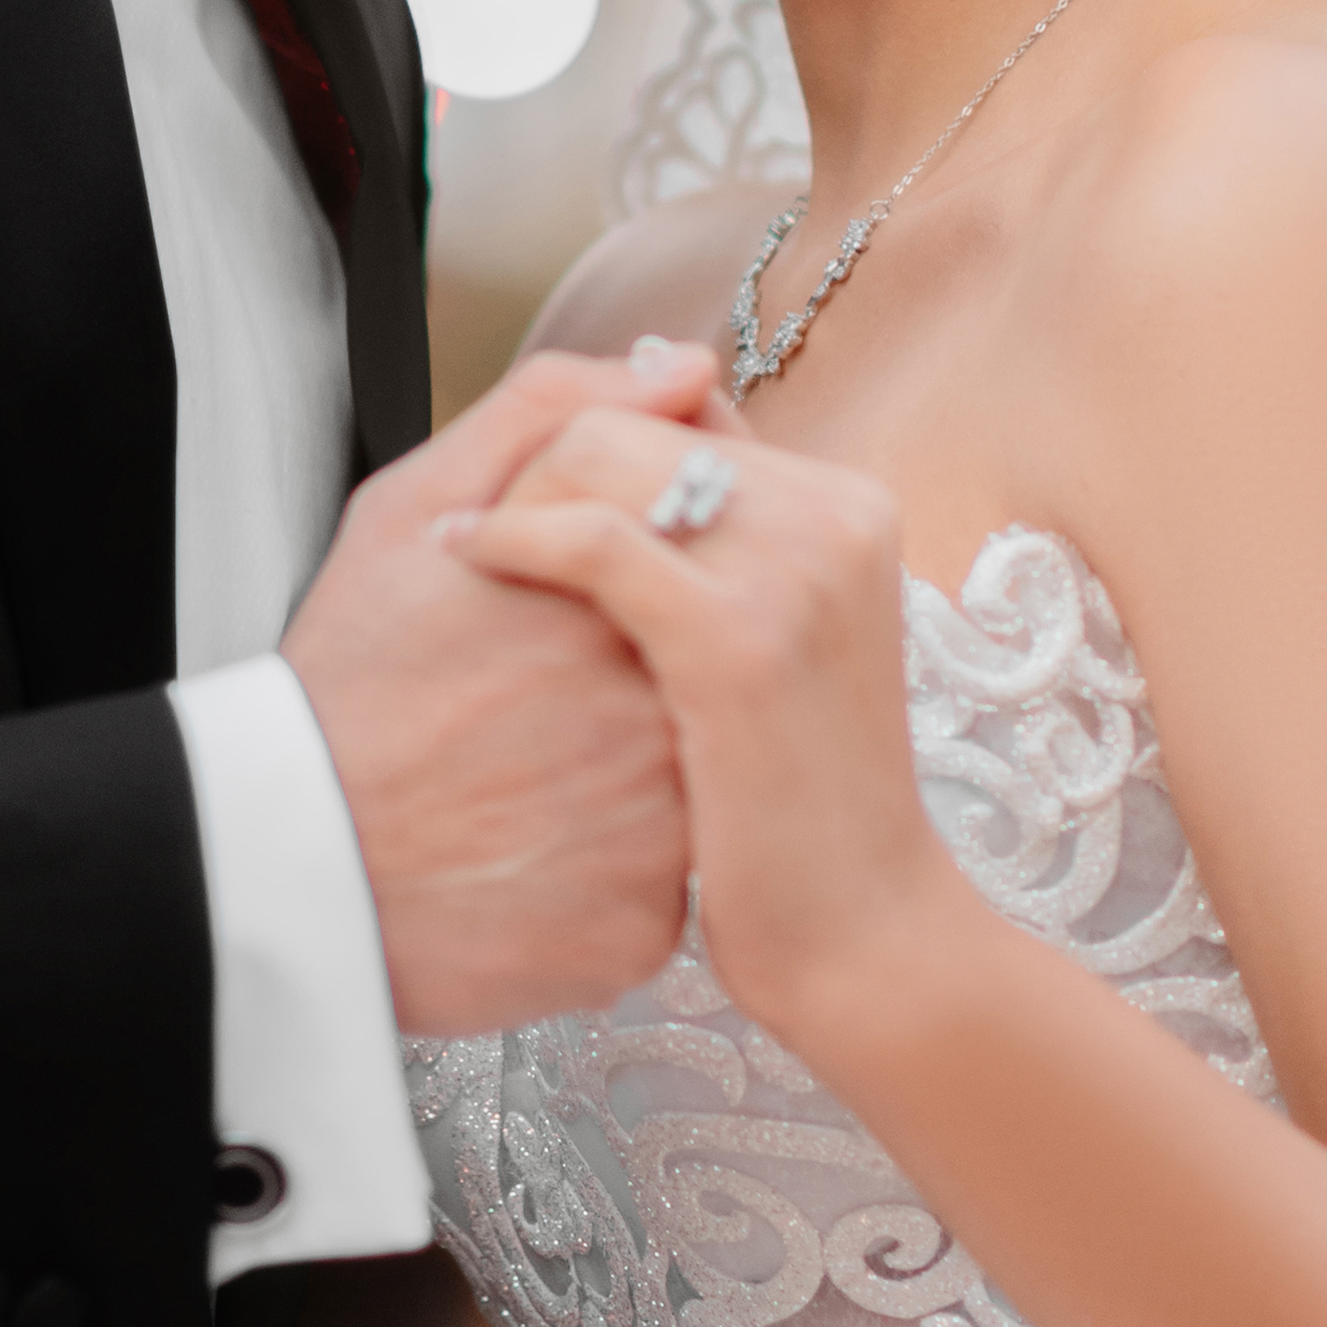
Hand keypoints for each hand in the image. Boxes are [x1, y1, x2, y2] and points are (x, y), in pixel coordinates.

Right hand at [285, 351, 705, 1037]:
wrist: (289, 866)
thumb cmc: (347, 683)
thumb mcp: (410, 511)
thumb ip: (551, 412)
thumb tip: (684, 367)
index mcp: (617, 602)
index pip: (693, 570)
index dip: (629, 595)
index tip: (561, 627)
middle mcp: (662, 714)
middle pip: (701, 679)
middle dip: (639, 687)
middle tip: (539, 713)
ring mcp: (664, 834)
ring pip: (695, 784)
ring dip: (634, 778)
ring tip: (531, 781)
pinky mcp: (645, 930)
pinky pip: (661, 887)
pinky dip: (609, 871)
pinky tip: (530, 853)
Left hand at [453, 399, 957, 1059]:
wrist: (858, 934)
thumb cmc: (791, 804)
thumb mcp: (773, 640)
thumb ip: (720, 532)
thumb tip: (658, 393)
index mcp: (841, 504)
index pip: (676, 410)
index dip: (578, 458)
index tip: (520, 516)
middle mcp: (830, 513)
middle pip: (632, 421)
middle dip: (537, 473)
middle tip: (482, 543)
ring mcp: (794, 570)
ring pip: (604, 454)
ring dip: (517, 500)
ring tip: (469, 558)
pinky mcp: (738, 639)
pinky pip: (593, 538)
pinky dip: (513, 538)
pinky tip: (468, 566)